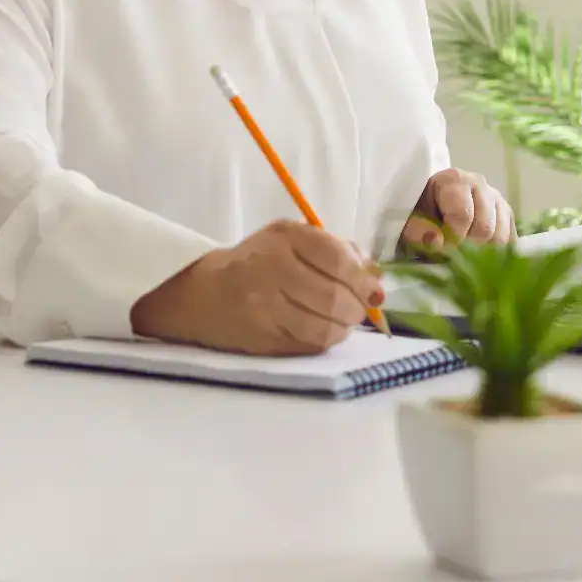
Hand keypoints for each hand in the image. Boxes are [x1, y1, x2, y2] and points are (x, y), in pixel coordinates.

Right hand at [130, 220, 385, 356]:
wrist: (204, 293)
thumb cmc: (259, 263)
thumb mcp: (293, 241)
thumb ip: (338, 251)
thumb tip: (377, 279)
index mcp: (285, 236)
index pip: (338, 259)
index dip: (362, 279)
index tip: (372, 290)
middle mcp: (272, 267)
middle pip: (334, 297)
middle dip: (356, 308)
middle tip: (357, 309)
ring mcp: (264, 305)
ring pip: (325, 327)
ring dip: (344, 328)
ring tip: (341, 321)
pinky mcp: (262, 336)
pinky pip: (309, 345)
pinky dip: (325, 340)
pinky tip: (322, 331)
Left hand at [402, 168, 514, 251]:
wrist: (429, 207)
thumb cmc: (418, 213)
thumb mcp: (409, 221)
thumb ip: (418, 232)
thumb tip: (437, 242)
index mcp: (454, 180)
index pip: (463, 215)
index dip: (452, 239)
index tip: (441, 251)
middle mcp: (480, 184)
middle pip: (485, 228)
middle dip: (468, 249)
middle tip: (452, 258)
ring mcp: (497, 198)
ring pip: (501, 237)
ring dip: (482, 254)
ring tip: (463, 257)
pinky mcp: (506, 215)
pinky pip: (510, 241)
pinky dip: (496, 254)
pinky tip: (479, 258)